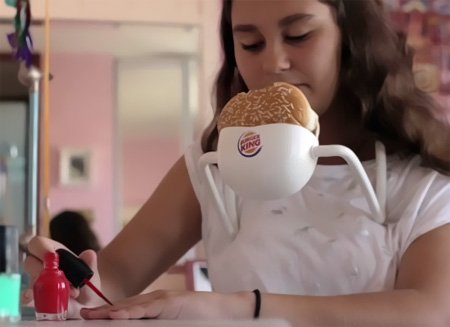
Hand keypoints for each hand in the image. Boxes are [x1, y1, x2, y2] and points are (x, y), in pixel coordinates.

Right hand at [21, 236, 104, 318]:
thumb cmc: (86, 282)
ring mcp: (38, 282)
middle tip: (60, 277)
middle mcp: (43, 266)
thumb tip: (89, 254)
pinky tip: (38, 299)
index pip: (38, 243)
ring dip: (47, 285)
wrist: (88, 302)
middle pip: (29, 261)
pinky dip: (29, 298)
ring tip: (68, 292)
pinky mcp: (36, 298)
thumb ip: (90, 263)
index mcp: (55, 253)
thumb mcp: (90, 272)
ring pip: (30, 279)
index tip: (51, 256)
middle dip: (43, 269)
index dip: (41, 247)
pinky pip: (26, 298)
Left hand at [80, 290, 254, 319]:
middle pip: (122, 307)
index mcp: (151, 307)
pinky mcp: (170, 303)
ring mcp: (161, 301)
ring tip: (90, 318)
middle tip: (81, 318)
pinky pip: (146, 309)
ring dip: (109, 313)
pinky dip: (130, 312)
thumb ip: (152, 322)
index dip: (105, 314)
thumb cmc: (197, 319)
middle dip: (101, 313)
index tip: (88, 320)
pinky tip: (116, 314)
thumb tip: (135, 322)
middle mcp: (153, 301)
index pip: (123, 310)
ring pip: (130, 307)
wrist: (222, 311)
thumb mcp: (170, 322)